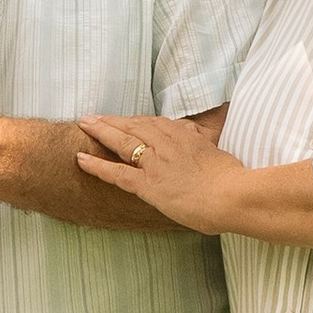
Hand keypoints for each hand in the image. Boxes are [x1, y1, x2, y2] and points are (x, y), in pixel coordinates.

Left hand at [75, 110, 232, 231]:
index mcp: (183, 135)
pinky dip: (97, 166)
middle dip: (111, 121)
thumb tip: (201, 144)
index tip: (123, 119)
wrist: (232, 195)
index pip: (153, 123)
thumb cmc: (232, 179)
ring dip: (101, 132)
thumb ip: (203, 146)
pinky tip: (80, 159)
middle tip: (92, 116)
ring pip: (122, 142)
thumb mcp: (217, 153)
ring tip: (83, 125)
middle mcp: (166, 143)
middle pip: (133, 127)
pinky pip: (116, 173)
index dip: (134, 121)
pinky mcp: (148, 184)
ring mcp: (155, 163)